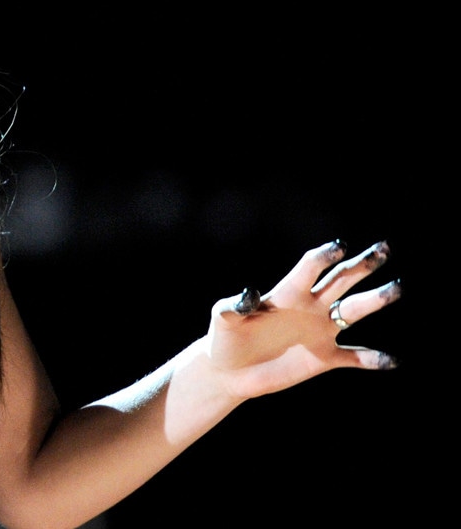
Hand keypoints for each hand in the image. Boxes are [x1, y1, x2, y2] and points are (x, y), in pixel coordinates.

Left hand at [205, 240, 400, 399]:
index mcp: (286, 293)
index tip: (339, 247)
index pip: (309, 269)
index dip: (323, 257)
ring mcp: (319, 331)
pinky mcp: (323, 358)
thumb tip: (249, 294)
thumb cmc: (224, 338)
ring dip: (375, 300)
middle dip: (361, 265)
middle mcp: (308, 307)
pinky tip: (391, 360)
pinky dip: (372, 359)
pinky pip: (353, 357)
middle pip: (340, 281)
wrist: (229, 370)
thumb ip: (233, 306)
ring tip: (397, 288)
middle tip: (383, 249)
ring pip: (353, 311)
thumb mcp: (222, 319)